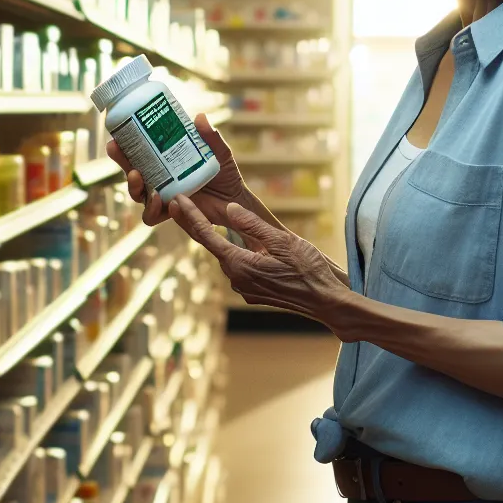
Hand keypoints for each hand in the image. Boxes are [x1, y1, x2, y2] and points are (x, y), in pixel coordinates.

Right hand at [108, 112, 260, 231]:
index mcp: (167, 162)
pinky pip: (152, 215)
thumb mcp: (219, 152)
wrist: (237, 201)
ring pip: (137, 194)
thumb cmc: (225, 174)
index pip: (140, 153)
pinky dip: (152, 208)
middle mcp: (161, 179)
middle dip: (121, 160)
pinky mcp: (170, 213)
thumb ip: (211, 137)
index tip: (116, 135)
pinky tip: (160, 198)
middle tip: (117, 150)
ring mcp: (164, 197)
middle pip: (132, 171)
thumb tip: (199, 117)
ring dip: (132, 185)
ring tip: (138, 175)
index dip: (125, 145)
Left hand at [168, 195, 354, 326]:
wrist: (325, 301)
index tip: (177, 200)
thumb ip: (252, 225)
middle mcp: (236, 279)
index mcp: (239, 264)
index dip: (189, 216)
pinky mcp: (253, 293)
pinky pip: (240, 267)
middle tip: (182, 203)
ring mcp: (244, 288)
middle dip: (198, 225)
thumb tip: (228, 209)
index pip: (206, 236)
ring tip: (207, 218)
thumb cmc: (308, 269)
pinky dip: (236, 253)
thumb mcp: (282, 241)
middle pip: (212, 247)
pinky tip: (239, 242)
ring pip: (228, 257)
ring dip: (219, 240)